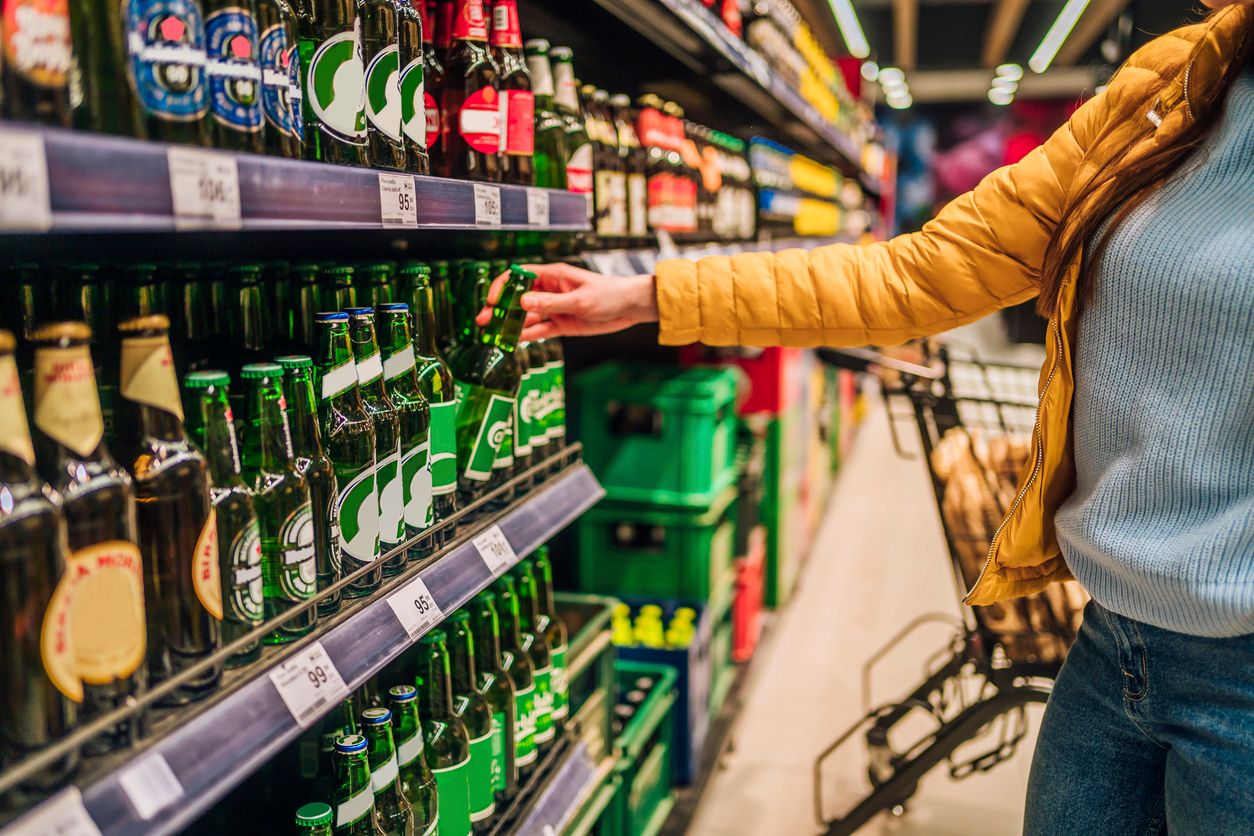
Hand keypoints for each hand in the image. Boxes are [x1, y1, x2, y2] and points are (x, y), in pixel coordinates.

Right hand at [476, 263, 658, 341]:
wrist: (630, 308)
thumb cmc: (609, 294)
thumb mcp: (580, 300)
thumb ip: (551, 303)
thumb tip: (523, 302)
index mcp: (553, 276)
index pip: (519, 276)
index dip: (503, 287)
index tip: (493, 301)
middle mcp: (550, 291)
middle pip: (517, 298)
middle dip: (500, 309)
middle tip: (484, 321)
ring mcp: (554, 308)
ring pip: (526, 316)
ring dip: (510, 324)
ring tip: (494, 335)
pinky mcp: (561, 324)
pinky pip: (539, 329)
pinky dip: (527, 335)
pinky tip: (513, 341)